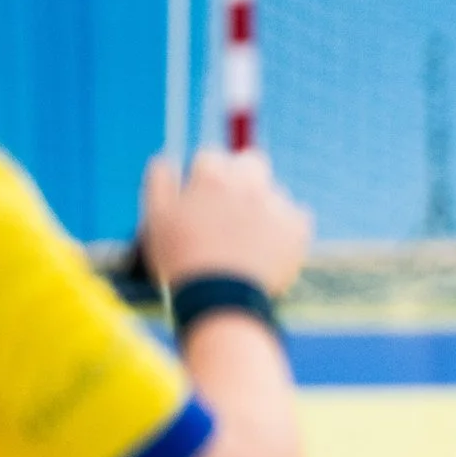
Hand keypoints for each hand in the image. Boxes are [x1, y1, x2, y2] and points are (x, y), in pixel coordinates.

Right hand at [139, 150, 312, 294]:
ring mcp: (277, 203)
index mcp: (213, 176)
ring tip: (245, 241)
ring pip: (272, 192)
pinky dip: (284, 230)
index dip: (205, 178)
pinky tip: (266, 249)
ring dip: (262, 207)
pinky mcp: (299, 226)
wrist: (221, 300)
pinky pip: (295, 217)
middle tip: (230, 208)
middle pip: (250, 162)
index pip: (212, 157)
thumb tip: (165, 159)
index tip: (202, 199)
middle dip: (240, 177)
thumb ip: (160, 183)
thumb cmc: (182, 260)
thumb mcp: (156, 219)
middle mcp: (249, 183)